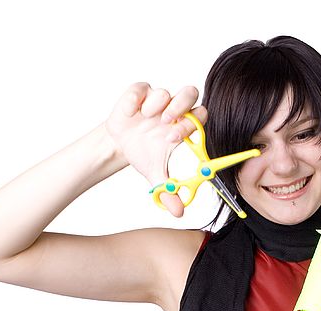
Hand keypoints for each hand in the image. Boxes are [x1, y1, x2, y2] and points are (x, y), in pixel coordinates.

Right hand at [104, 82, 208, 217]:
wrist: (120, 145)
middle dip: (181, 106)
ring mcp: (156, 99)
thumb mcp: (155, 174)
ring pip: (165, 91)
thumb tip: (179, 212)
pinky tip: (130, 112)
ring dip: (157, 104)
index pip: (199, 118)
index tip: (173, 139)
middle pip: (190, 93)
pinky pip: (141, 87)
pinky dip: (136, 98)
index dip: (190, 126)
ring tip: (146, 119)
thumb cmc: (144, 153)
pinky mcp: (138, 93)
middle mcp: (173, 110)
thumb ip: (168, 191)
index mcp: (183, 127)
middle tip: (167, 120)